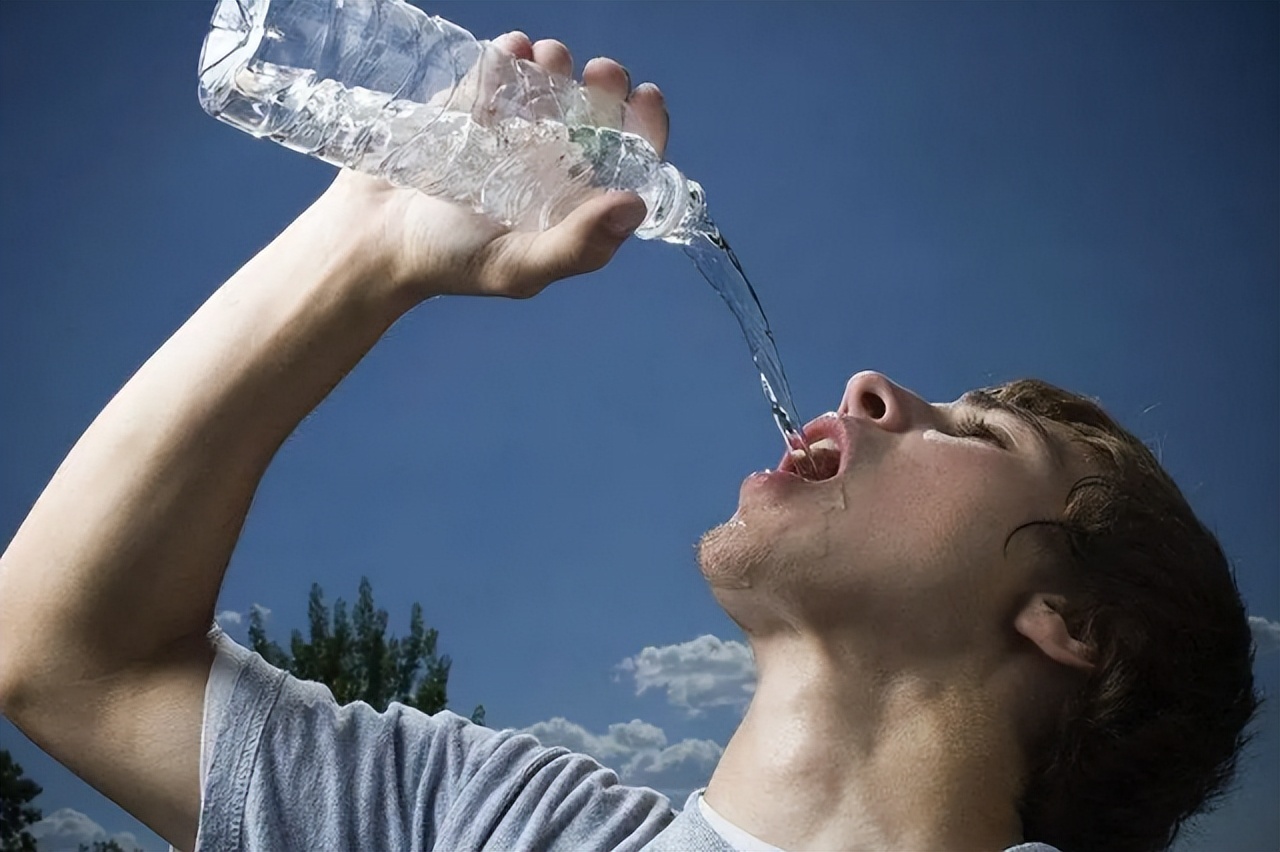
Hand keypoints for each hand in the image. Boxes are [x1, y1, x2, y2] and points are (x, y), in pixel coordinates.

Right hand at [320, 32, 670, 303]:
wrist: (373, 236)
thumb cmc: (450, 262)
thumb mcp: (518, 266)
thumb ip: (578, 245)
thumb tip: (634, 206)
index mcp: (575, 205)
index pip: (628, 161)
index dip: (644, 128)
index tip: (643, 97)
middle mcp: (553, 167)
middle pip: (597, 113)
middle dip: (604, 86)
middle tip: (598, 72)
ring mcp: (513, 132)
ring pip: (553, 83)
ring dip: (558, 64)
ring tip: (546, 58)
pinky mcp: (473, 104)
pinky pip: (502, 69)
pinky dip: (511, 55)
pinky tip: (511, 51)